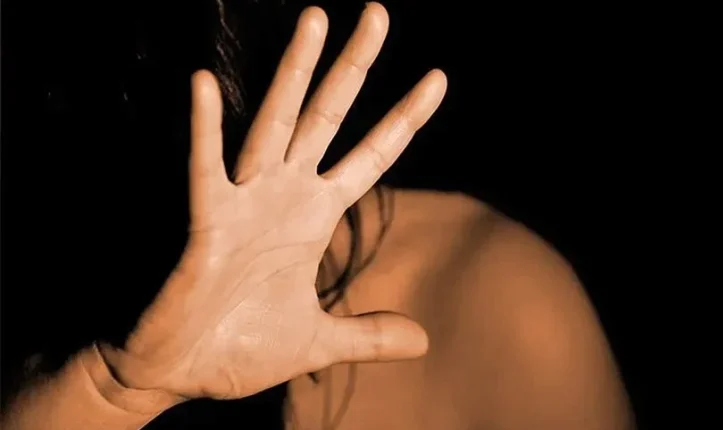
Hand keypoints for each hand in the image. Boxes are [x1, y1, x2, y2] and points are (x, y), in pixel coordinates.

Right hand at [102, 3, 446, 399]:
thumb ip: (367, 334)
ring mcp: (246, 203)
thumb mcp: (318, 342)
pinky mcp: (205, 223)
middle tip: (378, 12)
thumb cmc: (240, 350)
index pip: (372, 156)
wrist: (180, 374)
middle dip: (354, 67)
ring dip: (294, 73)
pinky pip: (204, 169)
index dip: (403, 118)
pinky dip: (204, 130)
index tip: (437, 78)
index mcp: (315, 216)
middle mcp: (285, 196)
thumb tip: (422, 339)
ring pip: (275, 124)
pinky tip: (204, 85)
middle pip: (328, 117)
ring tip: (316, 18)